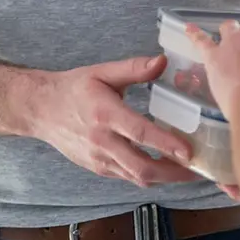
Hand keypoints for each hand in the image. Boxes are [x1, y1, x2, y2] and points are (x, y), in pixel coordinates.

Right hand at [19, 54, 199, 186]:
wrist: (41, 110)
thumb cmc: (74, 89)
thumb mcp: (103, 72)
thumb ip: (134, 68)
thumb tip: (162, 61)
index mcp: (105, 115)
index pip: (140, 133)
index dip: (166, 144)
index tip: (189, 152)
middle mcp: (102, 142)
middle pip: (141, 167)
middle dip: (173, 173)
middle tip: (199, 169)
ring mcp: (99, 159)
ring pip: (136, 178)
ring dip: (165, 178)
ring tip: (189, 171)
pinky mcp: (98, 168)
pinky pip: (127, 177)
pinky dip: (148, 176)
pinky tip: (166, 168)